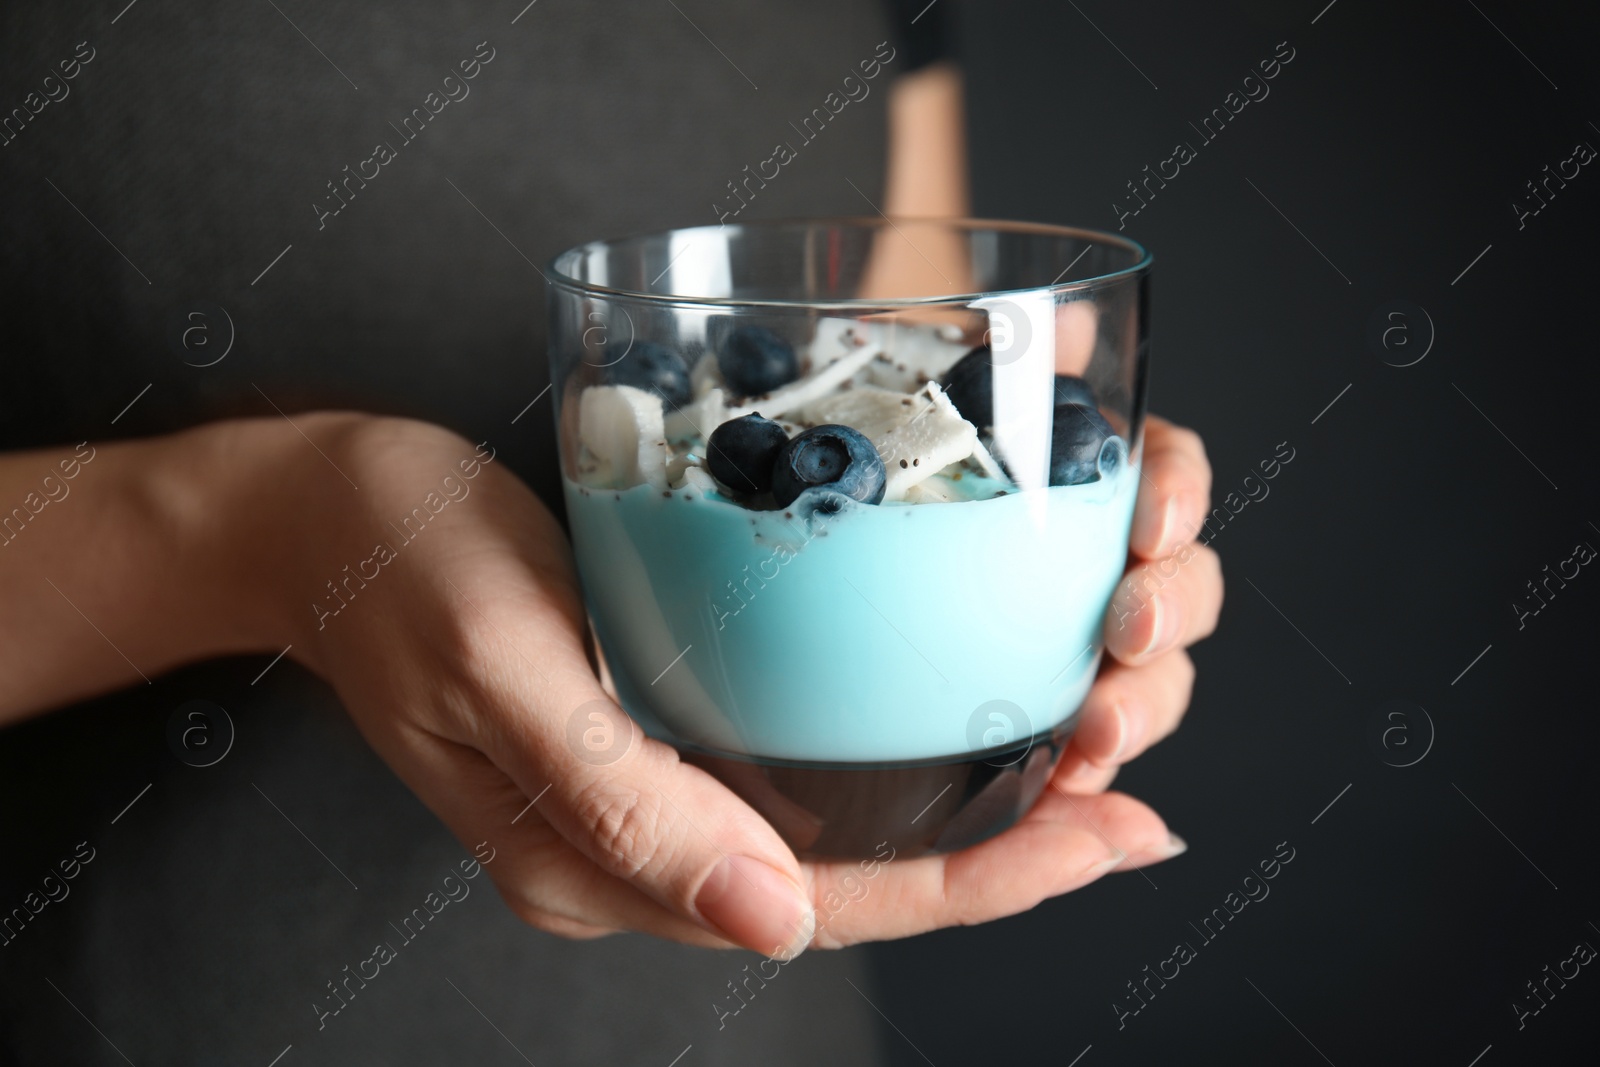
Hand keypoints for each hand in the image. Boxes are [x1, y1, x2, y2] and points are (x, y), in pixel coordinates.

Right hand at [292, 412, 1218, 956]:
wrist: (310, 517)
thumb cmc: (397, 562)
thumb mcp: (501, 661)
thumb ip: (622, 797)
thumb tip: (769, 922)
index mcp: (592, 857)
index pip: (821, 903)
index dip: (976, 883)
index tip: (1105, 837)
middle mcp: (628, 850)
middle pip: (848, 888)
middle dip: (1003, 860)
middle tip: (1136, 813)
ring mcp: (637, 803)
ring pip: (830, 845)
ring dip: (964, 822)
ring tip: (1087, 780)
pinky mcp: (643, 744)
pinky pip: (787, 786)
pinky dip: (891, 772)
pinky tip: (958, 733)